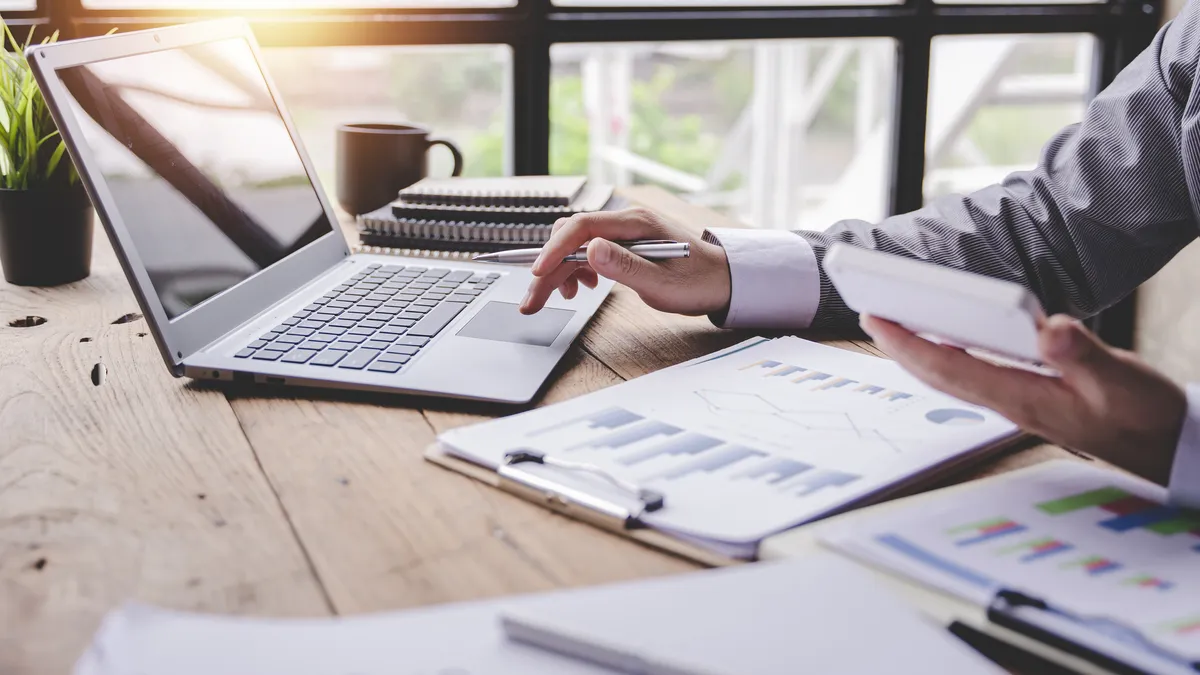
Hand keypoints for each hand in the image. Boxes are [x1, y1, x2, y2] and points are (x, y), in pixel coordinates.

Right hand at [519, 207, 731, 316]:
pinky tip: (580, 286)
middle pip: (571, 237)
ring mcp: (623, 231)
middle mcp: (625, 221)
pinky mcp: (622, 244)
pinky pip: (587, 250)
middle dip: (548, 269)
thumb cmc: (698, 282)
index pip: (582, 227)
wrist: (722, 279)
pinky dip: (575, 269)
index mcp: (635, 223)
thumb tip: (590, 250)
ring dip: (559, 271)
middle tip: (532, 302)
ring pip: (575, 246)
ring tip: (561, 297)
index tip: (538, 273)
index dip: (555, 249)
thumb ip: (625, 266)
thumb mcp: (662, 283)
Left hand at [860, 313, 1187, 483]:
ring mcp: (1019, 405)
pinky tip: (948, 343)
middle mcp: (1012, 404)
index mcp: (1024, 398)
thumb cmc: (1146, 417)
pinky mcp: (1030, 401)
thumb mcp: (1121, 380)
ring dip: (920, 352)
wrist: (1169, 449)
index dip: (909, 344)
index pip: (950, 367)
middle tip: (870, 314)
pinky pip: (974, 377)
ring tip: (895, 326)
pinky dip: (951, 357)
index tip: (877, 318)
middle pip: (940, 374)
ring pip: (954, 377)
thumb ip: (1083, 355)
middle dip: (900, 346)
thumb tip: (1046, 328)